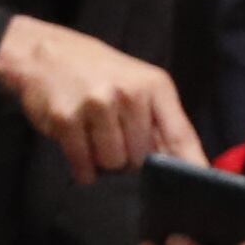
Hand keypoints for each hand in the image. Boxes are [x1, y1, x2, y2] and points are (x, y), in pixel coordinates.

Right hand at [0, 17, 201, 184]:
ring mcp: (96, 105)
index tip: (200, 189)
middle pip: (142, 158)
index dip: (191, 165)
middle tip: (111, 135)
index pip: (180, 135)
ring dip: (102, 160)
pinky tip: (78, 146)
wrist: (44, 54)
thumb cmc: (96, 73)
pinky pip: (83, 165)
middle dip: (128, 158)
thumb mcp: (137, 85)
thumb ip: (159, 121)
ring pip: (112, 163)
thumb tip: (185, 163)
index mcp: (154, 85)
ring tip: (92, 137)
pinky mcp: (66, 120)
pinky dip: (82, 168)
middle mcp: (128, 94)